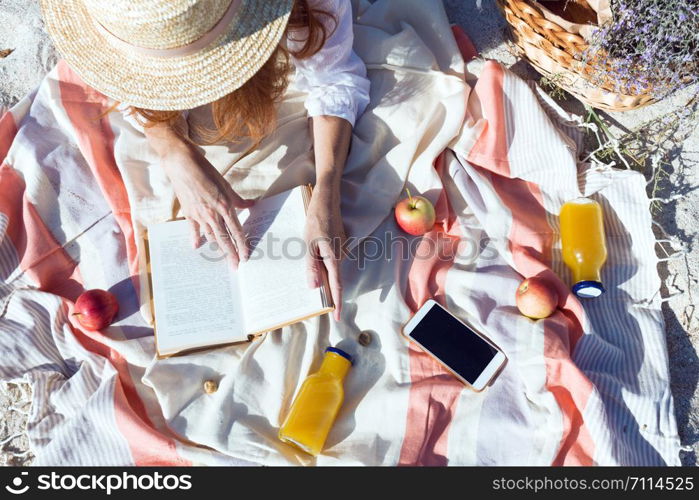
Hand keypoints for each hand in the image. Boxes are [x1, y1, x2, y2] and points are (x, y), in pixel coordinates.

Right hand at [156, 136, 253, 266]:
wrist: (183, 165)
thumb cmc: (206, 172)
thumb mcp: (226, 185)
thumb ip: (238, 199)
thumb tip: (252, 204)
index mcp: (225, 207)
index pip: (236, 231)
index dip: (241, 245)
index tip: (245, 257)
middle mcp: (213, 214)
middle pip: (224, 239)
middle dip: (230, 254)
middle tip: (235, 267)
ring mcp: (199, 215)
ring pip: (210, 236)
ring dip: (217, 248)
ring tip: (222, 258)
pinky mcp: (188, 213)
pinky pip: (193, 230)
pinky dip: (196, 238)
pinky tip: (196, 246)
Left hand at [305, 190, 344, 320]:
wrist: (327, 199)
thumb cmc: (316, 220)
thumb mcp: (308, 244)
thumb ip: (312, 266)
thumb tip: (315, 286)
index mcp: (334, 258)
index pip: (337, 286)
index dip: (338, 302)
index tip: (337, 317)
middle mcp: (340, 256)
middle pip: (334, 278)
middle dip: (326, 290)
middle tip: (316, 301)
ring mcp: (341, 249)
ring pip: (331, 268)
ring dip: (322, 274)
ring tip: (309, 279)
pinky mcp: (338, 243)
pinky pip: (330, 259)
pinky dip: (322, 263)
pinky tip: (313, 261)